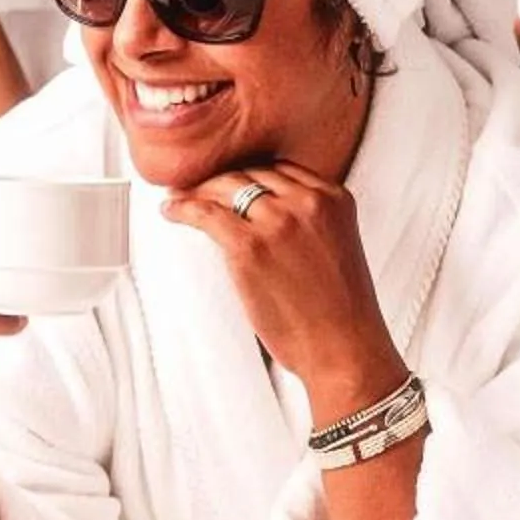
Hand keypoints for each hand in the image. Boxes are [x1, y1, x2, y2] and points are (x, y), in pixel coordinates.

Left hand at [162, 164, 399, 415]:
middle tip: (198, 188)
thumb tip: (264, 216)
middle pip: (251, 172)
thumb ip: (310, 222)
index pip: (281, 169)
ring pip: (226, 186)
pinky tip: (172, 211)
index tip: (231, 182)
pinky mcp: (250, 246)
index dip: (251, 173)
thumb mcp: (337, 246)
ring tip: (181, 198)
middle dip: (222, 180)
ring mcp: (278, 221)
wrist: (346, 350)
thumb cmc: (341, 312)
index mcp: (333, 198)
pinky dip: (183, 208)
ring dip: (199, 190)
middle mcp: (307, 201)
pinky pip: (205, 213)